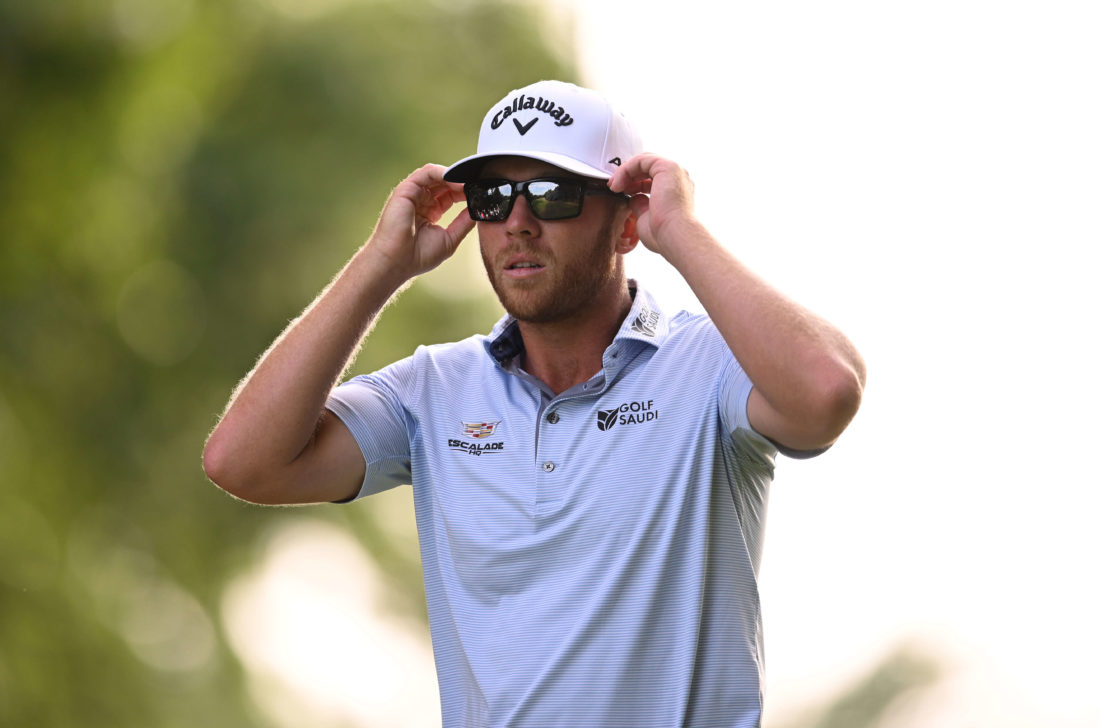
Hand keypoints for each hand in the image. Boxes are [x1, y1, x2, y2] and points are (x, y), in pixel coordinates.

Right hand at [368, 164, 475, 278]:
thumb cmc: (418, 256)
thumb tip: (478, 210)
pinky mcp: (406, 189)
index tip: (480, 194)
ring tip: (468, 184)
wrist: (397, 262)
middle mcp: (421, 201)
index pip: (450, 195)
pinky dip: (442, 173)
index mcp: (430, 212)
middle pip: (445, 183)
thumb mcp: (450, 238)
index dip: (465, 193)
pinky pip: (426, 173)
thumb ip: (464, 223)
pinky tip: (455, 180)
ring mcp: (413, 194)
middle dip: (462, 183)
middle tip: (477, 186)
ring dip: (454, 177)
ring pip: (437, 176)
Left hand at [608, 154, 696, 257]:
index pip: (652, 177)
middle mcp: (678, 178)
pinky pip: (641, 160)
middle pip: (648, 166)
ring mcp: (675, 171)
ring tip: (614, 186)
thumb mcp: (647, 217)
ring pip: (644, 161)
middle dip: (628, 174)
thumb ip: (641, 204)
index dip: (633, 182)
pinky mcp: (668, 167)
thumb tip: (633, 198)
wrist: (674, 237)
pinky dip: (626, 169)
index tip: (619, 192)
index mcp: (676, 189)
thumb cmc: (663, 234)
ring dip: (625, 171)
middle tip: (613, 187)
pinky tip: (618, 183)